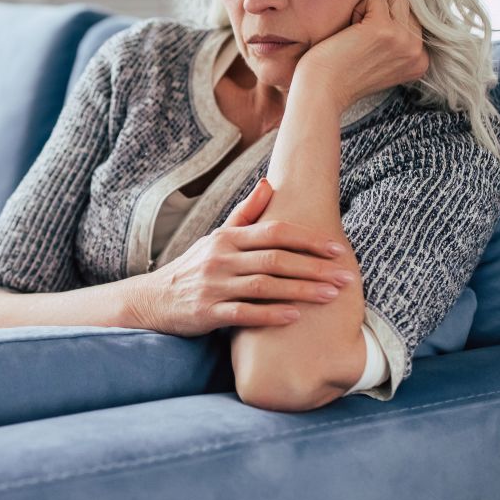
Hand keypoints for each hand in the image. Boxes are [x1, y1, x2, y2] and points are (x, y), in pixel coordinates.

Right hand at [129, 179, 351, 336]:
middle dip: (314, 267)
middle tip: (346, 276)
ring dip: (301, 290)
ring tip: (331, 296)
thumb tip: (269, 183)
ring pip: (264, 286)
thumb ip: (246, 213)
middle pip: (275, 259)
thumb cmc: (194, 267)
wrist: (153, 299)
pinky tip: (295, 317)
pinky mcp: (207, 312)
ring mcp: (213, 285)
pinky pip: (244, 313)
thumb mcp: (217, 237)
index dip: (308, 239)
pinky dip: (271, 315)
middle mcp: (220, 258)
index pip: (274, 232)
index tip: (337, 248)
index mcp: (226, 238)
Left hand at [298, 0, 428, 110]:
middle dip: (381, 14)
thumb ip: (399, 41)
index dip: (387, 25)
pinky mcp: (383, 28)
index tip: (369, 51)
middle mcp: (417, 51)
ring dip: (371, 9)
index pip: (413, 19)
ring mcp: (403, 39)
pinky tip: (348, 34)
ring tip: (357, 35)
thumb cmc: (342, 75)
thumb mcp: (384, 61)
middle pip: (406, 5)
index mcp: (420, 60)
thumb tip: (399, 2)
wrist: (322, 91)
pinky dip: (357, 10)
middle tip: (361, 42)